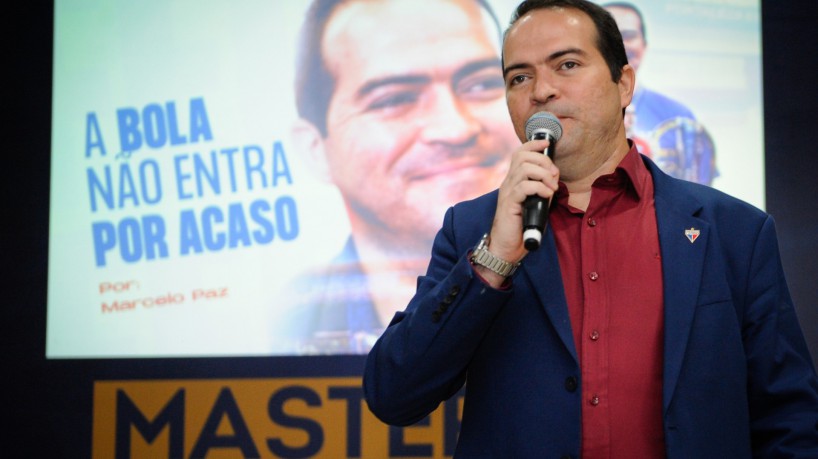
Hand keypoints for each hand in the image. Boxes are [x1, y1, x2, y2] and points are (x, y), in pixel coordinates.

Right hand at [488, 138, 558, 264]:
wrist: (506, 248)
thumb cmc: (521, 227)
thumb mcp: (537, 204)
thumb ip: (543, 189)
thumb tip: (553, 178)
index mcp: (513, 180)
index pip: (519, 153)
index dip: (533, 144)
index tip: (547, 144)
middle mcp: (508, 183)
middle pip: (522, 156)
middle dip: (543, 161)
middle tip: (554, 175)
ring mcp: (507, 192)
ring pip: (524, 169)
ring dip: (543, 174)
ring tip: (551, 187)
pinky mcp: (509, 203)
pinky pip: (525, 187)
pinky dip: (540, 188)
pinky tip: (546, 195)